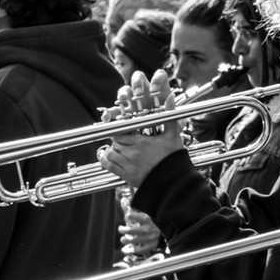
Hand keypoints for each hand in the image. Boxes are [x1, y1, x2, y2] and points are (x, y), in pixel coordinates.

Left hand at [99, 69, 183, 188]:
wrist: (174, 182)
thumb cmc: (174, 158)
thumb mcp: (173, 135)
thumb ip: (169, 116)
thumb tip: (170, 97)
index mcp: (142, 142)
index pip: (120, 133)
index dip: (119, 131)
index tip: (122, 131)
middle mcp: (133, 153)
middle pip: (115, 143)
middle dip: (117, 141)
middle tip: (121, 141)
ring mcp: (129, 166)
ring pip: (111, 154)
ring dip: (112, 150)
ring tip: (116, 149)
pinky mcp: (127, 176)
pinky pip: (110, 167)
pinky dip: (105, 161)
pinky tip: (106, 157)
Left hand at [121, 208, 161, 257]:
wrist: (172, 230)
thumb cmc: (160, 223)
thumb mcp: (152, 215)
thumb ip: (141, 215)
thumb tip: (129, 216)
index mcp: (146, 219)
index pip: (130, 216)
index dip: (127, 217)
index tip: (128, 218)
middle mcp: (146, 228)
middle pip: (128, 230)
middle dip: (122, 230)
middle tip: (121, 229)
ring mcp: (148, 238)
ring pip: (131, 240)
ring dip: (124, 240)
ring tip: (124, 239)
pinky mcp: (151, 246)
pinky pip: (138, 250)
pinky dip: (132, 250)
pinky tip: (129, 248)